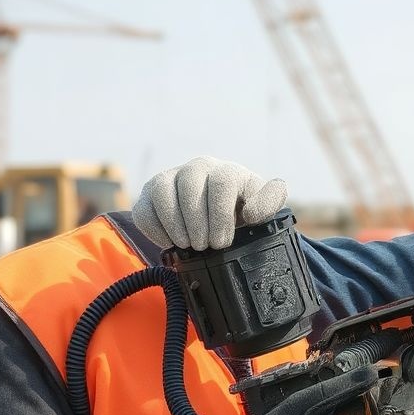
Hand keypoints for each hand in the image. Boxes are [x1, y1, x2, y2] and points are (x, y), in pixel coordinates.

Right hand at [132, 156, 287, 250]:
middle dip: (197, 223)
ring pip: (162, 191)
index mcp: (227, 171)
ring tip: (188, 245)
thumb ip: (270, 201)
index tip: (222, 242)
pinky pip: (143, 207)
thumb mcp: (263, 206)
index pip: (221, 183)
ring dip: (174, 224)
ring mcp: (171, 178)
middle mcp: (198, 168)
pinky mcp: (150, 194)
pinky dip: (154, 228)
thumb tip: (252, 212)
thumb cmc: (242, 210)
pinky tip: (169, 243)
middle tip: (205, 246)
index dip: (220, 216)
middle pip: (190, 186)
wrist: (220, 215)